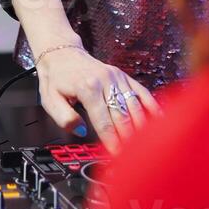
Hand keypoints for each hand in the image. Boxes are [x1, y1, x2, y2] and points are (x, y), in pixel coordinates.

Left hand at [35, 45, 160, 152]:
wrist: (62, 53)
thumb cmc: (56, 77)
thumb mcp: (49, 99)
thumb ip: (63, 117)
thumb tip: (81, 131)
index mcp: (87, 88)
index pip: (103, 121)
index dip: (112, 141)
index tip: (117, 156)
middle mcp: (105, 81)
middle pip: (122, 116)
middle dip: (129, 138)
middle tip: (136, 155)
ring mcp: (117, 77)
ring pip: (135, 105)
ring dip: (142, 126)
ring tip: (148, 144)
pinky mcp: (123, 76)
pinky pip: (141, 92)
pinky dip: (152, 105)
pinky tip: (160, 119)